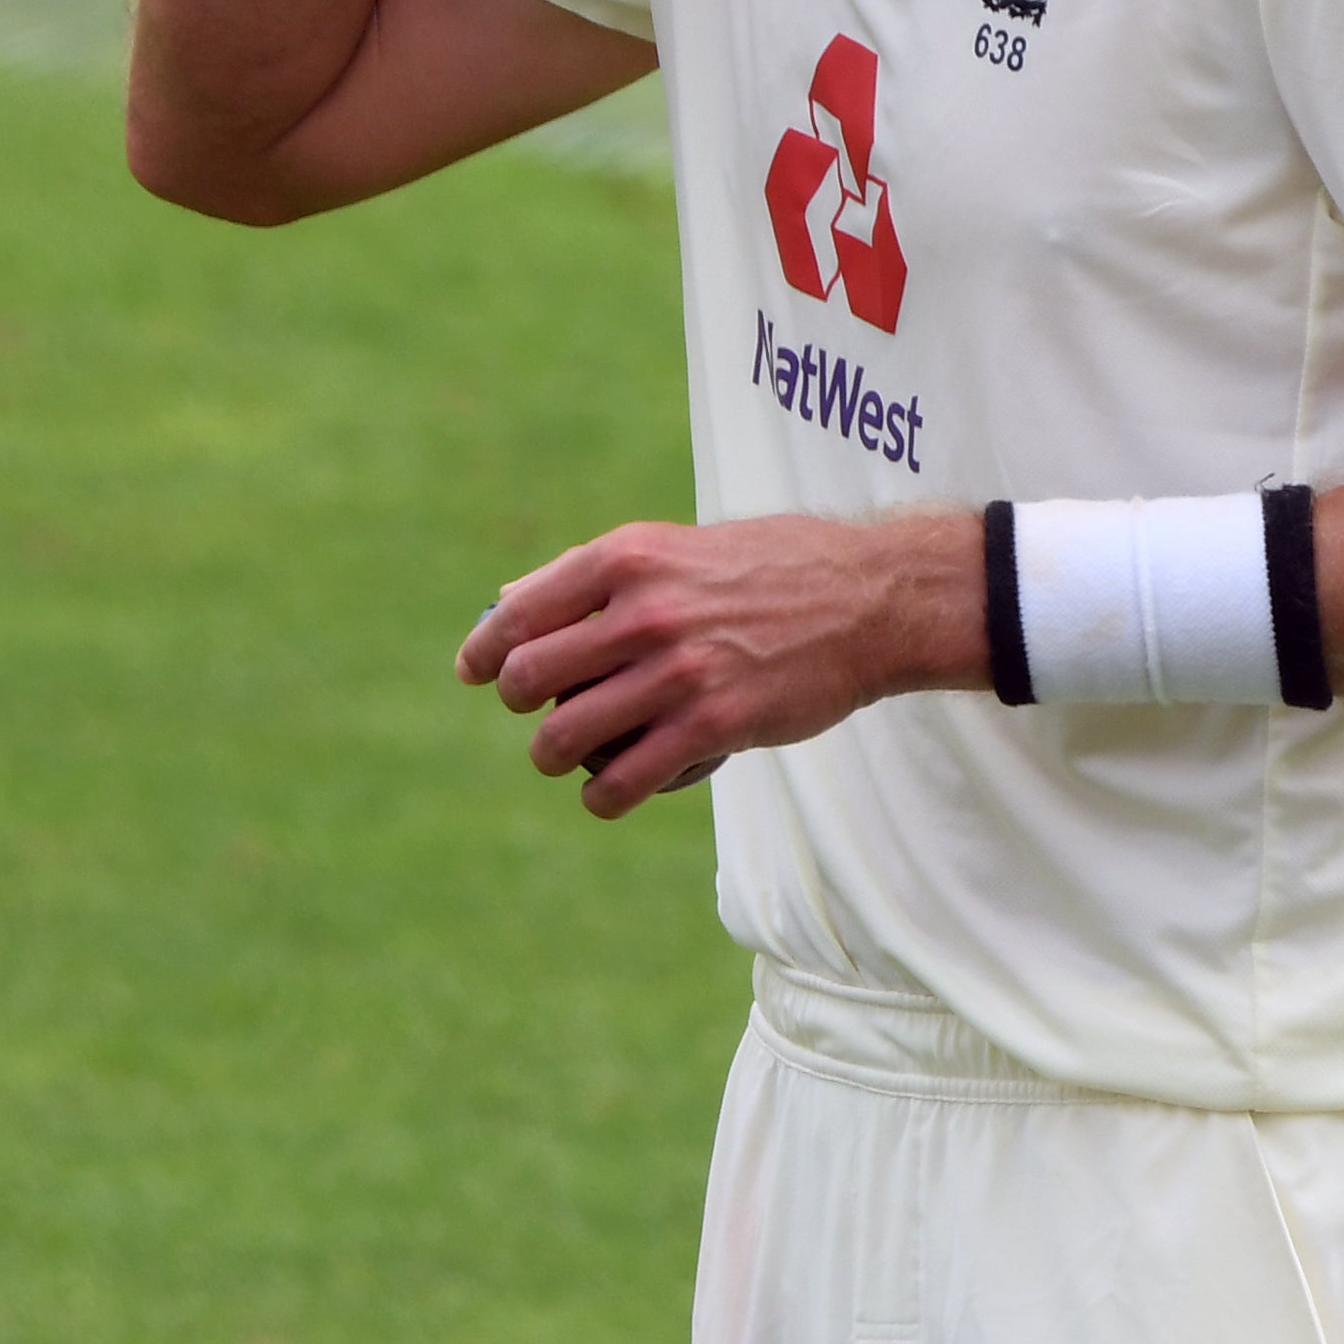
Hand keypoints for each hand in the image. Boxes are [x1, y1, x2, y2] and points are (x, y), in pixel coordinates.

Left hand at [459, 513, 990, 816]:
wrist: (868, 600)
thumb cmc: (771, 569)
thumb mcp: (677, 547)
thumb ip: (600, 576)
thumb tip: (509, 605)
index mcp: (627, 559)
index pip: (519, 612)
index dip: (484, 651)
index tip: (475, 673)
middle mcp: (642, 614)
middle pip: (527, 678)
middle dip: (519, 705)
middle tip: (539, 714)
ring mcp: (675, 674)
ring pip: (563, 738)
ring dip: (553, 757)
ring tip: (567, 759)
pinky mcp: (711, 728)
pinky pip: (622, 782)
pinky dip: (603, 797)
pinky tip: (609, 792)